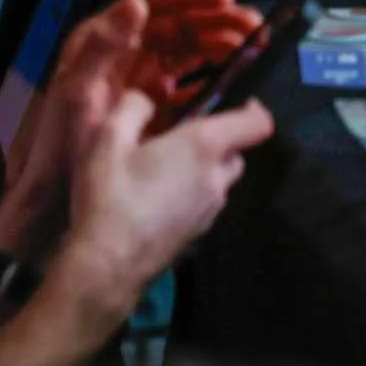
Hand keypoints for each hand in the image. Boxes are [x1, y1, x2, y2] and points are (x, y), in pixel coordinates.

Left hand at [0, 0, 254, 239]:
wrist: (56, 196)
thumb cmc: (61, 143)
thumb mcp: (77, 92)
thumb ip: (104, 46)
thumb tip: (138, 3)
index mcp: (102, 38)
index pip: (151, 3)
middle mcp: (124, 50)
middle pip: (178, 22)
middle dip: (217, 19)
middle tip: (253, 24)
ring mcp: (141, 76)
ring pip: (188, 47)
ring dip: (221, 42)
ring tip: (254, 45)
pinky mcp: (154, 103)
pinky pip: (189, 79)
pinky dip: (214, 74)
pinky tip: (236, 75)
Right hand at [56, 85, 273, 313]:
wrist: (108, 265)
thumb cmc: (111, 196)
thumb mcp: (108, 140)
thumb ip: (132, 109)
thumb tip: (144, 100)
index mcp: (204, 148)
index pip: (257, 124)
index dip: (256, 111)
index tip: (245, 103)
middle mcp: (217, 180)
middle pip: (236, 155)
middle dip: (219, 144)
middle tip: (184, 140)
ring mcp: (210, 213)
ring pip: (220, 184)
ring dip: (203, 173)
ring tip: (164, 172)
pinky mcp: (197, 238)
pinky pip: (204, 208)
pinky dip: (191, 198)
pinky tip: (157, 203)